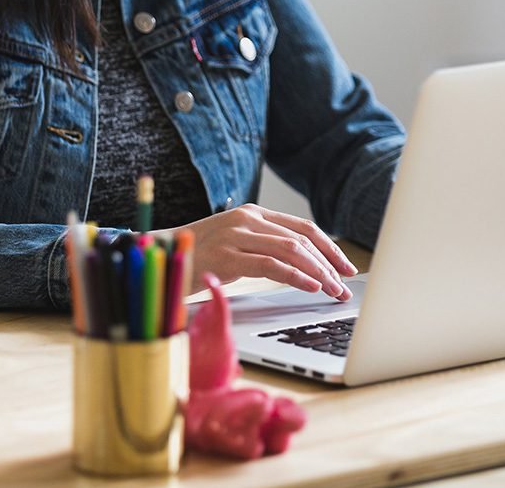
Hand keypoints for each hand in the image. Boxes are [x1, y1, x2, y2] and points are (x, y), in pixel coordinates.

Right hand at [154, 204, 356, 299]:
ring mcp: (237, 235)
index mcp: (254, 214)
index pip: (303, 227)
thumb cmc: (199, 256)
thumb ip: (264, 247)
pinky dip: (296, 276)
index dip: (329, 247)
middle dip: (329, 264)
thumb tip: (304, 266)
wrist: (159, 256)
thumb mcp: (236, 244)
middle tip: (344, 286)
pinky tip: (311, 287)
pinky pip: (271, 265)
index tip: (345, 267)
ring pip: (291, 250)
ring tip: (333, 291)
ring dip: (318, 273)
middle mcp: (248, 219)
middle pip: (302, 239)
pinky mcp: (227, 255)